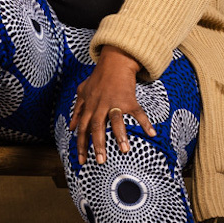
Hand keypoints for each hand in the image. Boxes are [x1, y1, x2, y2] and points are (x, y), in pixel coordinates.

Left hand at [68, 46, 155, 163]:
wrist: (114, 62)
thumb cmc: (98, 78)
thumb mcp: (83, 92)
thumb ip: (77, 109)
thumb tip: (71, 127)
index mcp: (89, 106)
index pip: (83, 128)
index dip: (81, 145)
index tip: (80, 161)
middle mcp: (100, 105)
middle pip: (97, 127)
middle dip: (98, 145)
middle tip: (100, 161)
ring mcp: (115, 102)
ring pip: (115, 120)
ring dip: (120, 135)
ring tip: (125, 151)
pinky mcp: (129, 99)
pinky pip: (138, 113)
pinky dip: (145, 123)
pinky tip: (152, 134)